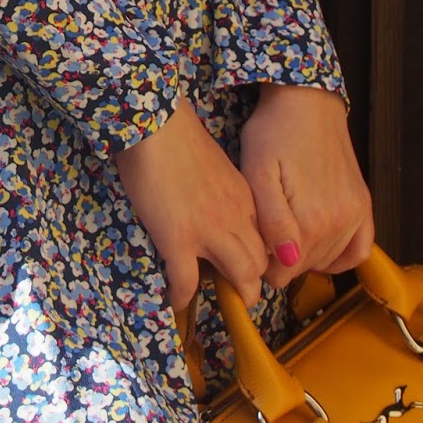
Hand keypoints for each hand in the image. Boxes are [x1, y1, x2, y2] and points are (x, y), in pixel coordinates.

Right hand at [116, 97, 268, 310]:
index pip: (266, 240)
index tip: (244, 265)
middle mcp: (236, 217)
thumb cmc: (178, 133)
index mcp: (245, 197)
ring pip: (240, 279)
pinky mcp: (178, 240)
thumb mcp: (215, 164)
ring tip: (212, 298)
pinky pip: (186, 283)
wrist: (156, 123)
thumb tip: (210, 204)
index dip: (258, 258)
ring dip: (228, 295)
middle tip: (231, 289)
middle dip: (249, 284)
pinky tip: (174, 299)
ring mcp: (209, 231)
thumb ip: (222, 189)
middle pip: (259, 265)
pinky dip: (181, 297)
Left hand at [238, 83, 373, 288]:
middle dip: (282, 259)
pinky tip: (321, 243)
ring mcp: (356, 214)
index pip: (283, 273)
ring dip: (307, 255)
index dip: (262, 264)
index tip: (252, 243)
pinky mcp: (364, 204)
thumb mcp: (258, 172)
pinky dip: (341, 255)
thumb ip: (272, 221)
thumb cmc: (273, 131)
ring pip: (328, 260)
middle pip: (304, 268)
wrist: (306, 100)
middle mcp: (340, 223)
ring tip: (287, 229)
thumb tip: (289, 262)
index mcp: (311, 220)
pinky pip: (360, 250)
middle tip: (265, 230)